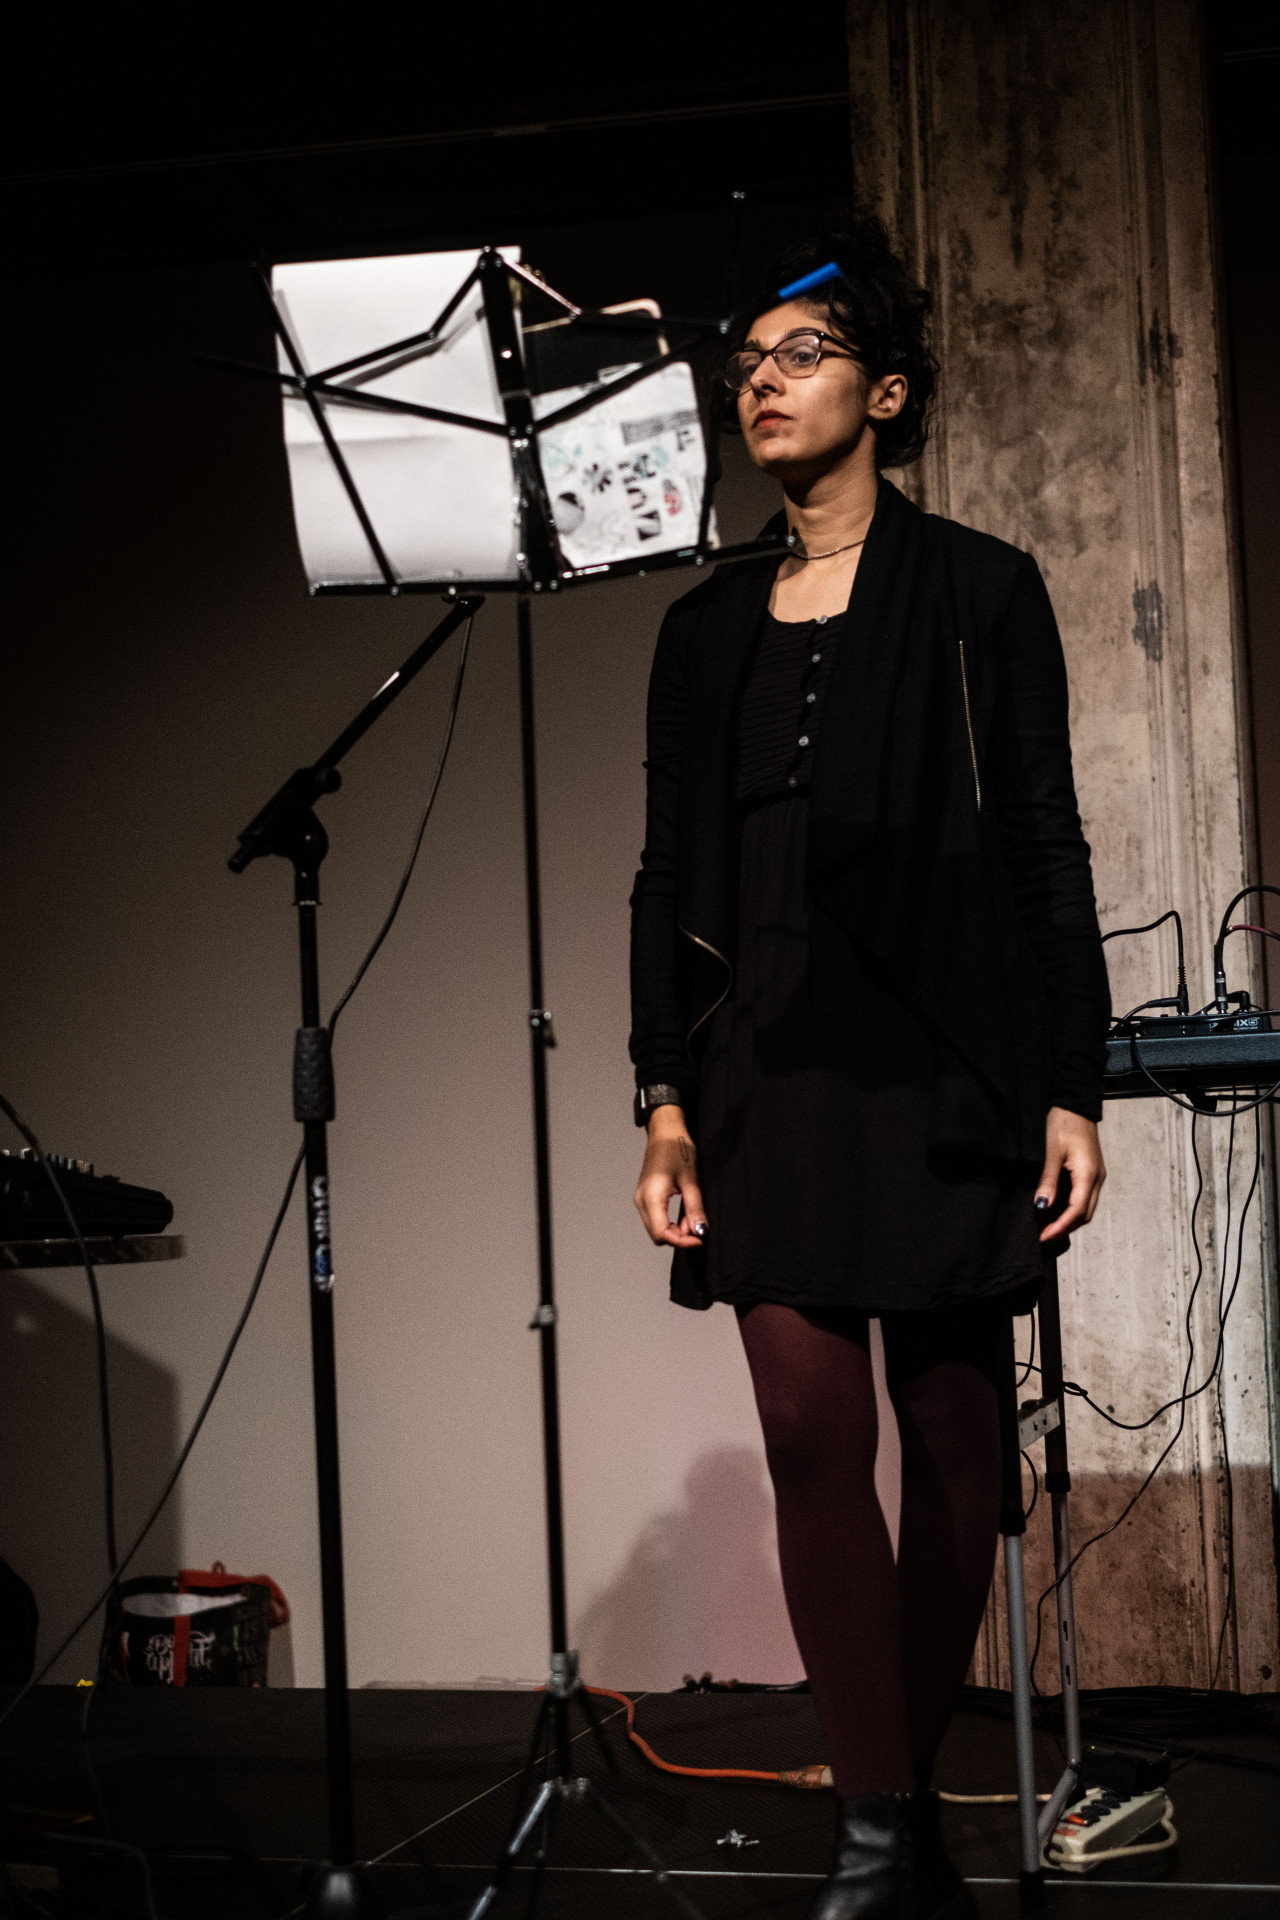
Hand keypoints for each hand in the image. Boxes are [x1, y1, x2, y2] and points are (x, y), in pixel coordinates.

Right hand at [633, 1107, 706, 1249]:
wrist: (665, 1132)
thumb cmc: (678, 1150)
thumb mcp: (691, 1180)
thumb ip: (694, 1208)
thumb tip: (700, 1231)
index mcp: (651, 1197)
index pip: (662, 1233)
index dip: (682, 1241)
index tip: (700, 1239)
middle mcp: (641, 1201)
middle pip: (657, 1235)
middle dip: (679, 1237)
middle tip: (698, 1226)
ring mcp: (641, 1199)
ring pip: (656, 1228)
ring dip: (675, 1230)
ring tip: (693, 1217)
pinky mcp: (645, 1196)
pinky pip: (655, 1218)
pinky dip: (670, 1222)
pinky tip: (684, 1213)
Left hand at [1037, 1107, 1105, 1241]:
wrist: (1076, 1104)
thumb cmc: (1064, 1124)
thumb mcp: (1052, 1152)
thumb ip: (1049, 1181)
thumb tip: (1041, 1206)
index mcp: (1088, 1175)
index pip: (1077, 1211)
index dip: (1060, 1227)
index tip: (1044, 1236)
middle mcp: (1097, 1179)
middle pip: (1085, 1215)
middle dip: (1066, 1228)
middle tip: (1044, 1235)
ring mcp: (1097, 1175)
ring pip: (1087, 1208)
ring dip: (1070, 1220)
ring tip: (1049, 1225)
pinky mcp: (1093, 1171)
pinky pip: (1086, 1197)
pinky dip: (1073, 1208)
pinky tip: (1058, 1209)